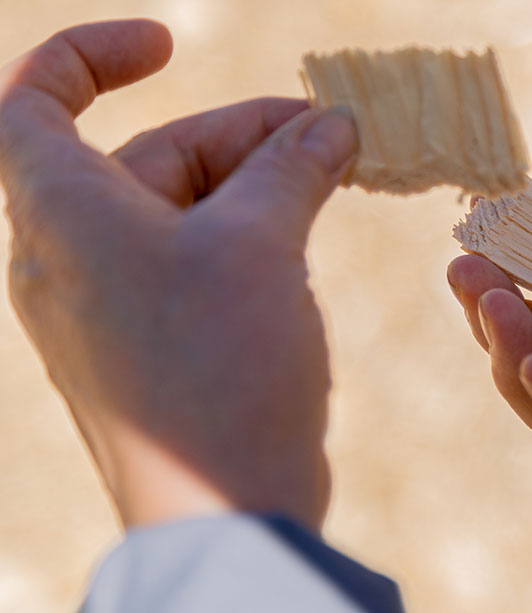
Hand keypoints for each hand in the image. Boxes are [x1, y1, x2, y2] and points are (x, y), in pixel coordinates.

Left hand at [0, 20, 356, 529]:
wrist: (223, 505)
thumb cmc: (220, 364)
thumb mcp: (261, 241)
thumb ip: (290, 168)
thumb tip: (330, 124)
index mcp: (62, 214)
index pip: (32, 100)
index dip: (91, 55)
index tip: (168, 45)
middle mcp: (69, 257)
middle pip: (147, 158)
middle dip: (239, 135)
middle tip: (329, 134)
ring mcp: (110, 309)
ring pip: (179, 214)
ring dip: (255, 186)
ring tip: (333, 178)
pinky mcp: (152, 349)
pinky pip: (192, 266)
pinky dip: (247, 237)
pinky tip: (304, 238)